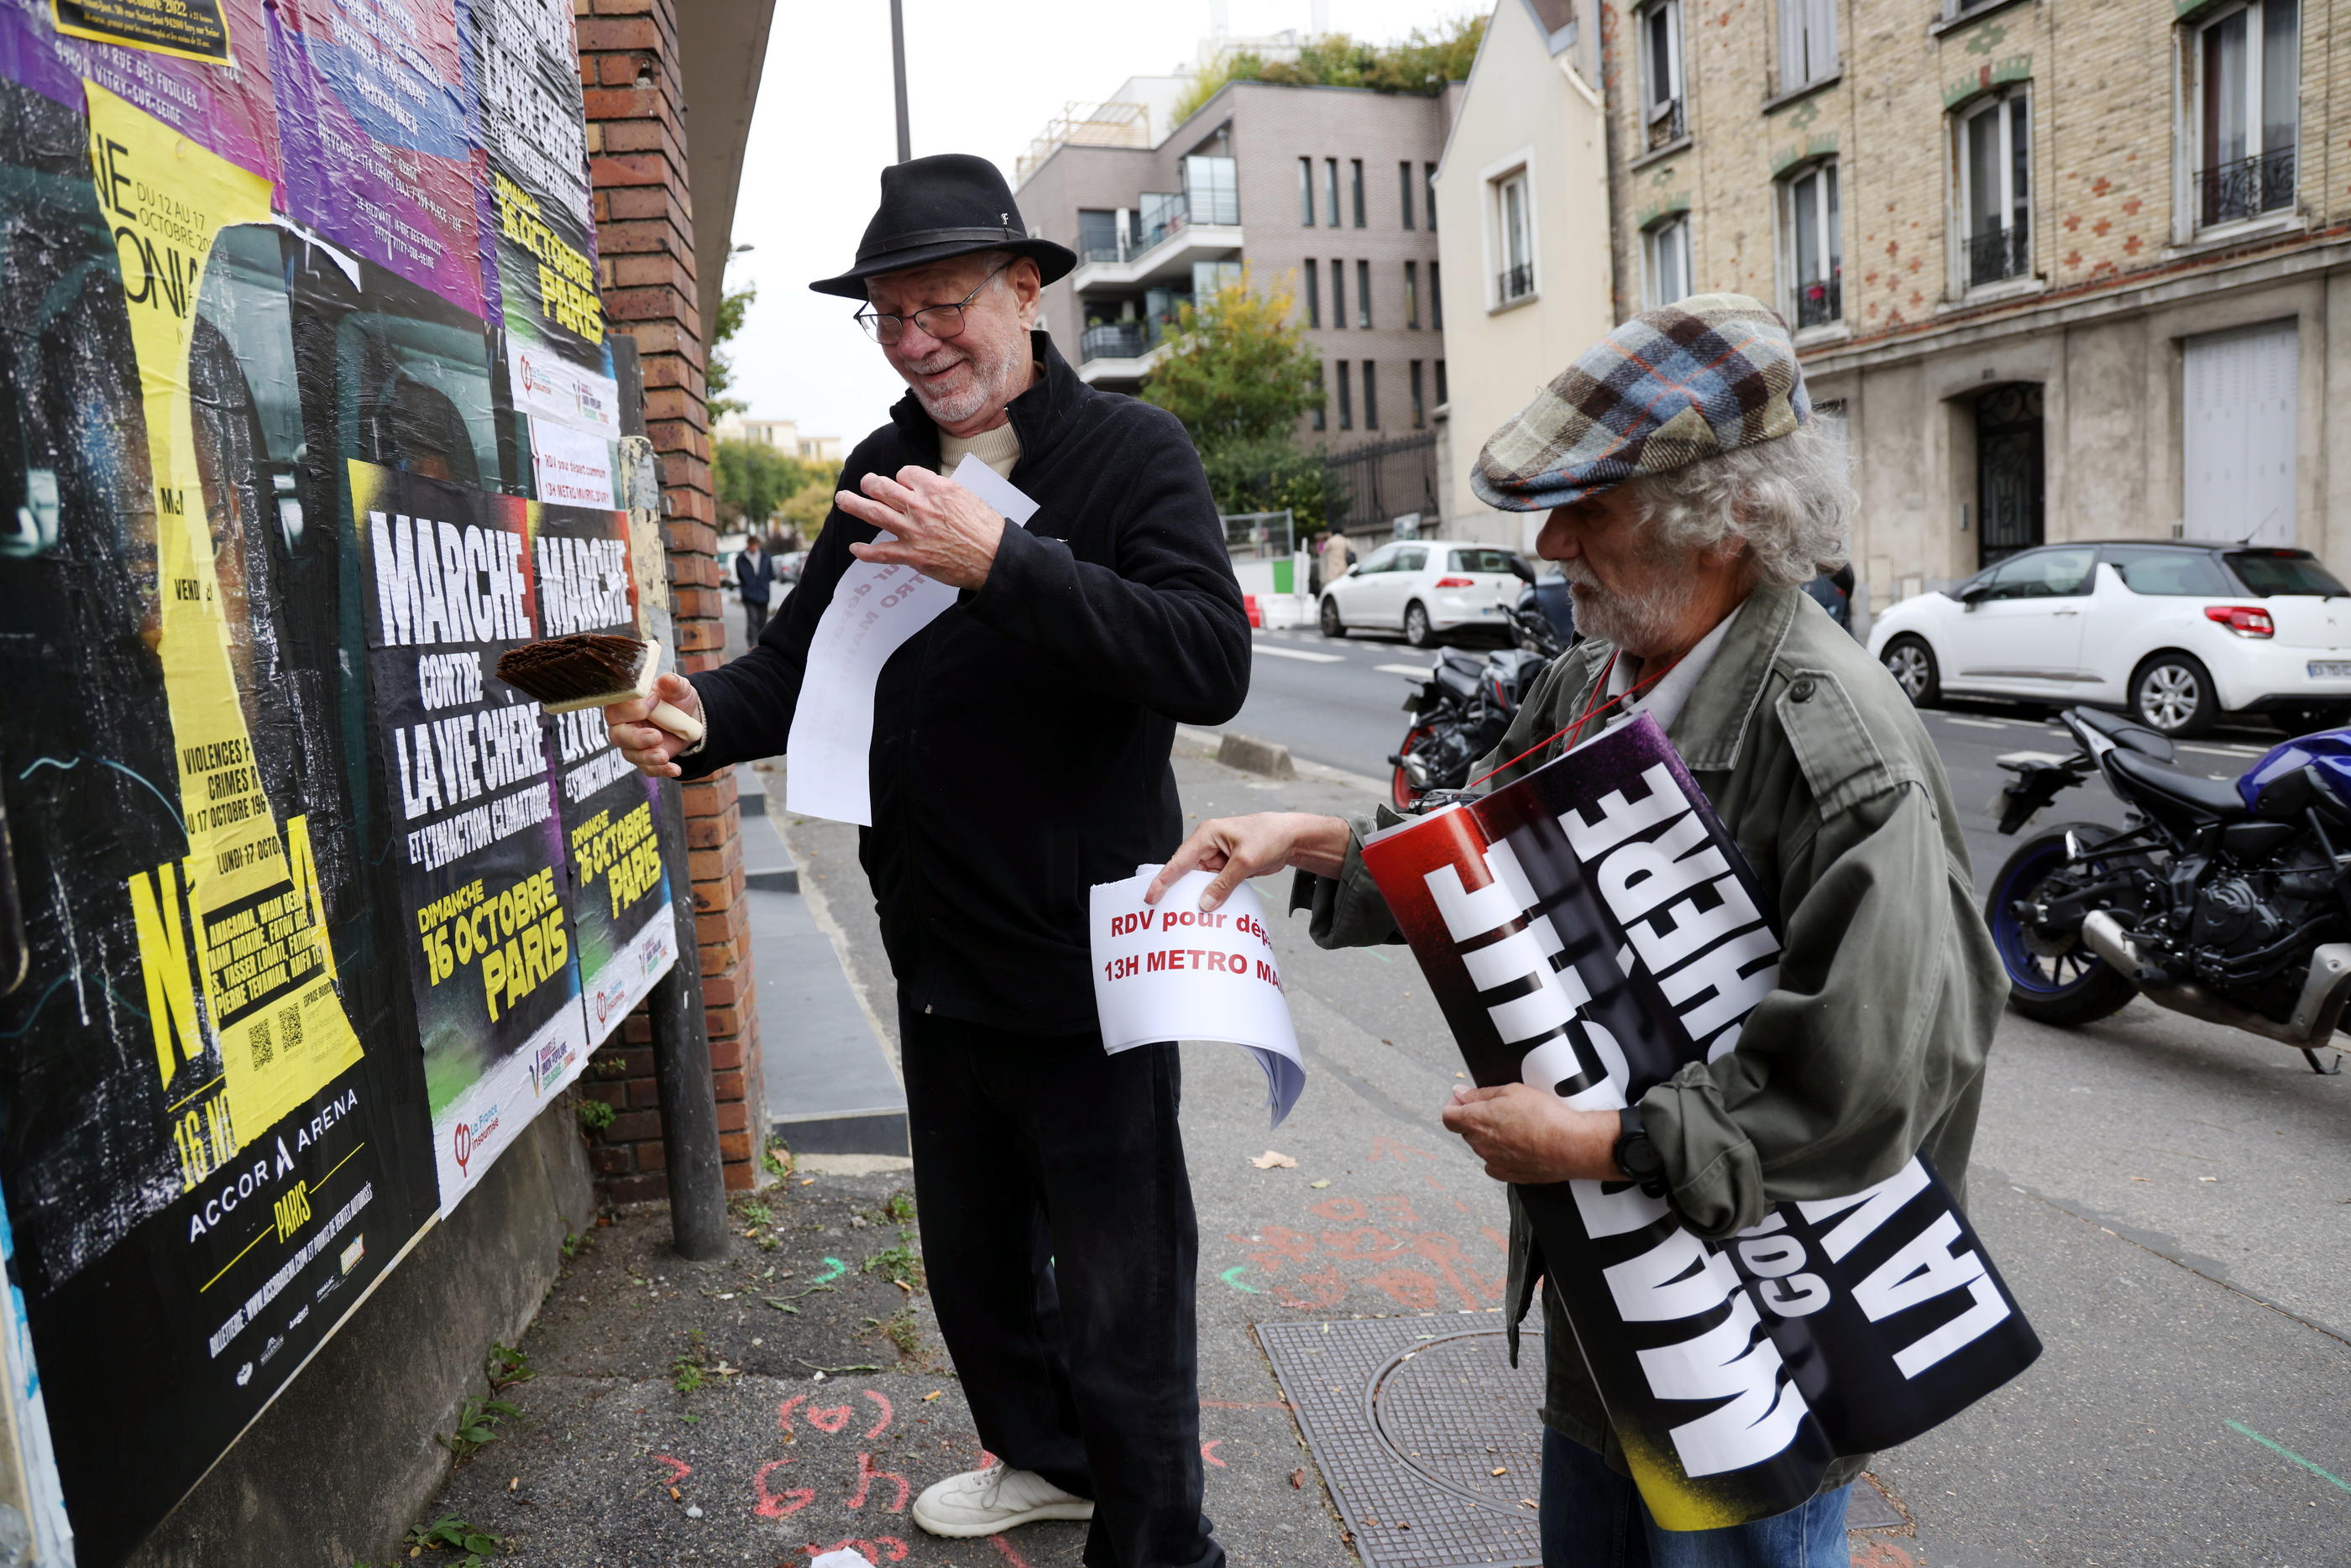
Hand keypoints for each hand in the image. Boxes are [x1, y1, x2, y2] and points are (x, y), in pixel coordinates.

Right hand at [605, 673, 703, 778]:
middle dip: (635, 738)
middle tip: (656, 736)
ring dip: (647, 756)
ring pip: (630, 754)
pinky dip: (660, 770)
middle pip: (618, 735)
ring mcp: (633, 744)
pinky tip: (674, 768)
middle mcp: (624, 725)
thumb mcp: (678, 689)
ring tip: (664, 755)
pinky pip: (647, 768)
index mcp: (626, 704)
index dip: (631, 707)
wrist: (689, 718)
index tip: (654, 701)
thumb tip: (668, 680)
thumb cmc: (675, 699)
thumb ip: (673, 684)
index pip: (616, 707)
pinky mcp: (645, 759)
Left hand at [837, 465, 1006, 589]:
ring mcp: (914, 531)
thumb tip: (925, 487)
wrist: (995, 557)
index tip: (903, 484)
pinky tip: (854, 549)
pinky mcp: (913, 555)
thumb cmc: (986, 527)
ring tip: (842, 499)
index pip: (905, 474)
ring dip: (854, 504)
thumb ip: (942, 490)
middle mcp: (920, 506)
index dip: (902, 478)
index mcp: (936, 488)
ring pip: (874, 513)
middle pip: (882, 488)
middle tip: (864, 483)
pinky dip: (865, 552)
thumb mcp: (967, 496)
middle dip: (869, 483)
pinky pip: (882, 552)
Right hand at [1145, 812, 1351, 911]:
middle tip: (1163, 914)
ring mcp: (1217, 857)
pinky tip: (1207, 912)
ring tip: (1184, 917)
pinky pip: (1212, 885)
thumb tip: (1204, 905)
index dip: (1164, 880)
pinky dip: (1210, 897)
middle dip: (1177, 891)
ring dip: (1196, 897)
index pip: (1179, 861)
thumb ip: (1223, 884)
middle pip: (1186, 872)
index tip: (1150, 897)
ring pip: (1199, 881)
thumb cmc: (1269, 838)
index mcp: (1207, 835)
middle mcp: (1207, 845)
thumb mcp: (1245, 862)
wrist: (1292, 838)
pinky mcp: (1226, 867)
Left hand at [1441, 1084, 1623, 1183]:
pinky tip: (1520, 1145)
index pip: (1448, 1116)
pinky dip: (1503, 1155)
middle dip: (1477, 1119)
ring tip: (1518, 1127)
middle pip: (1467, 1130)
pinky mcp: (1508, 1175)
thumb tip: (1460, 1095)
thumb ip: (1479, 1094)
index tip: (1465, 1102)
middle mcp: (1480, 1145)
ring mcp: (1493, 1162)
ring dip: (1492, 1137)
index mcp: (1475, 1121)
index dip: (1455, 1107)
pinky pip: (1496, 1163)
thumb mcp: (1510, 1091)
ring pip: (1483, 1147)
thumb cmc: (1544, 1116)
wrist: (1570, 1145)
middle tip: (1501, 1110)